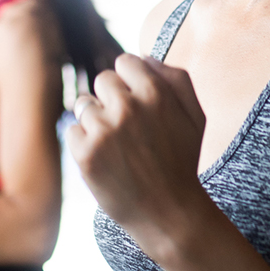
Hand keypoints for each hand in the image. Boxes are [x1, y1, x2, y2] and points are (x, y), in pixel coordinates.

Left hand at [67, 54, 208, 254]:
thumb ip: (177, 78)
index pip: (125, 62)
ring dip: (97, 122)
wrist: (168, 214)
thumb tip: (145, 56)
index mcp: (156, 92)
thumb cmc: (182, 162)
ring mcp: (105, 130)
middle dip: (112, 101)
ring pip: (84, 105)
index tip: (139, 106)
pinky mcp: (85, 153)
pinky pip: (73, 131)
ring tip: (119, 148)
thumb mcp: (196, 116)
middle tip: (130, 131)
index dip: (130, 83)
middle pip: (103, 81)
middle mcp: (129, 106)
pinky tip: (107, 162)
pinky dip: (85, 145)